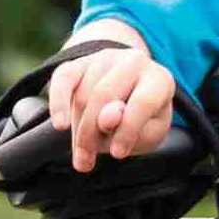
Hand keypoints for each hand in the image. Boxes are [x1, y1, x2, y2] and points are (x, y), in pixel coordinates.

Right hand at [45, 33, 174, 174]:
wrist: (128, 95)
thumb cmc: (142, 121)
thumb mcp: (148, 132)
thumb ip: (134, 129)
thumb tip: (106, 118)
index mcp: (160, 80)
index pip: (142, 102)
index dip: (128, 130)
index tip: (117, 154)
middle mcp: (134, 61)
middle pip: (104, 96)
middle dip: (92, 133)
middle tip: (86, 160)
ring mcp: (104, 58)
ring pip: (82, 95)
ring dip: (78, 128)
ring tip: (83, 150)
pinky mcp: (79, 62)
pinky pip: (62, 80)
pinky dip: (58, 103)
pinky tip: (61, 125)